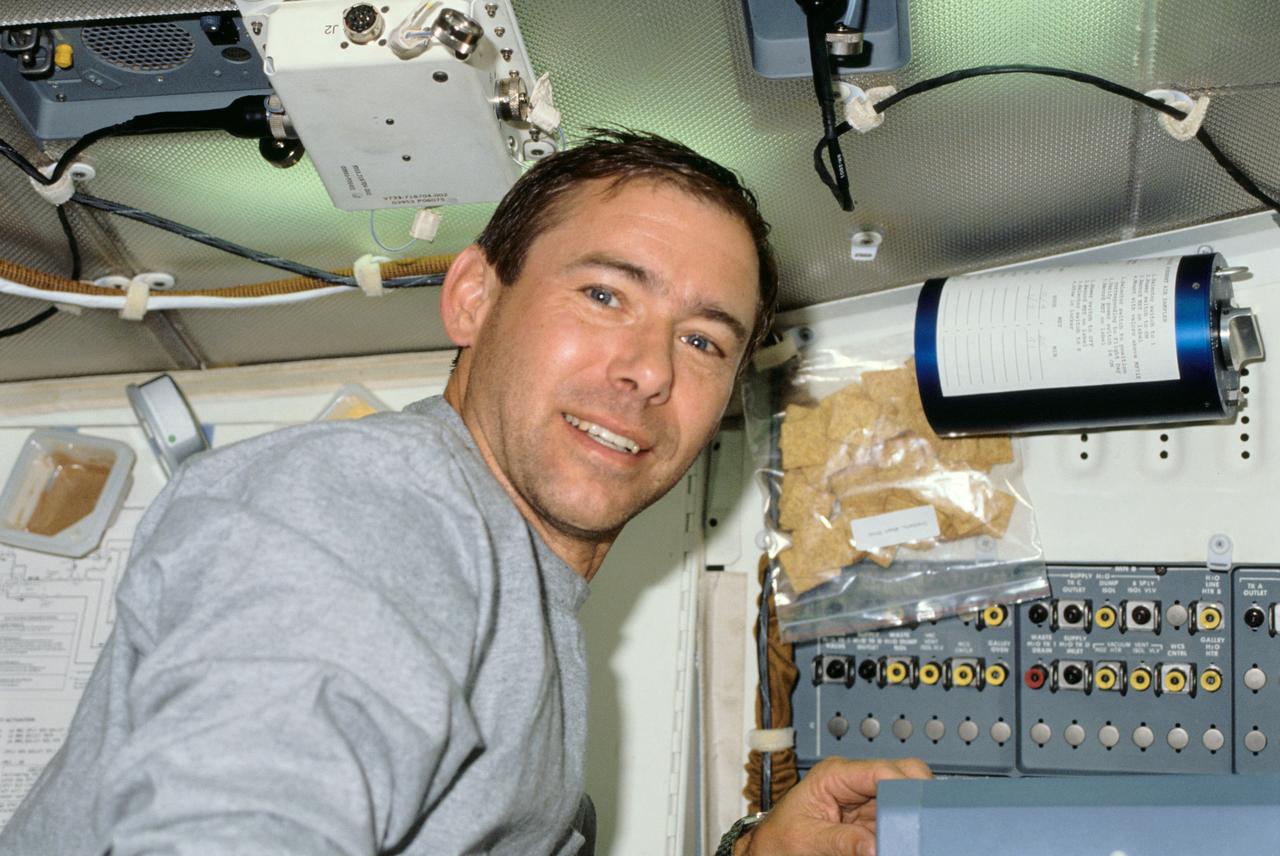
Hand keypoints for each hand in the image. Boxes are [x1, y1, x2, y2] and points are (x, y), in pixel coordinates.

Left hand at [736, 757, 931, 855]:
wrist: (770, 852)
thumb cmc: (779, 838)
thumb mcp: (806, 838)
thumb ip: (841, 841)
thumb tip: (874, 846)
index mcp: (835, 775)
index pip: (879, 770)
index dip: (903, 786)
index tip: (917, 810)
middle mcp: (854, 783)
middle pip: (900, 777)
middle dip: (915, 797)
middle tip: (923, 822)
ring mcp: (865, 802)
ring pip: (904, 801)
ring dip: (910, 818)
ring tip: (912, 837)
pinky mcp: (870, 822)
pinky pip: (896, 823)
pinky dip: (902, 832)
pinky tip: (902, 841)